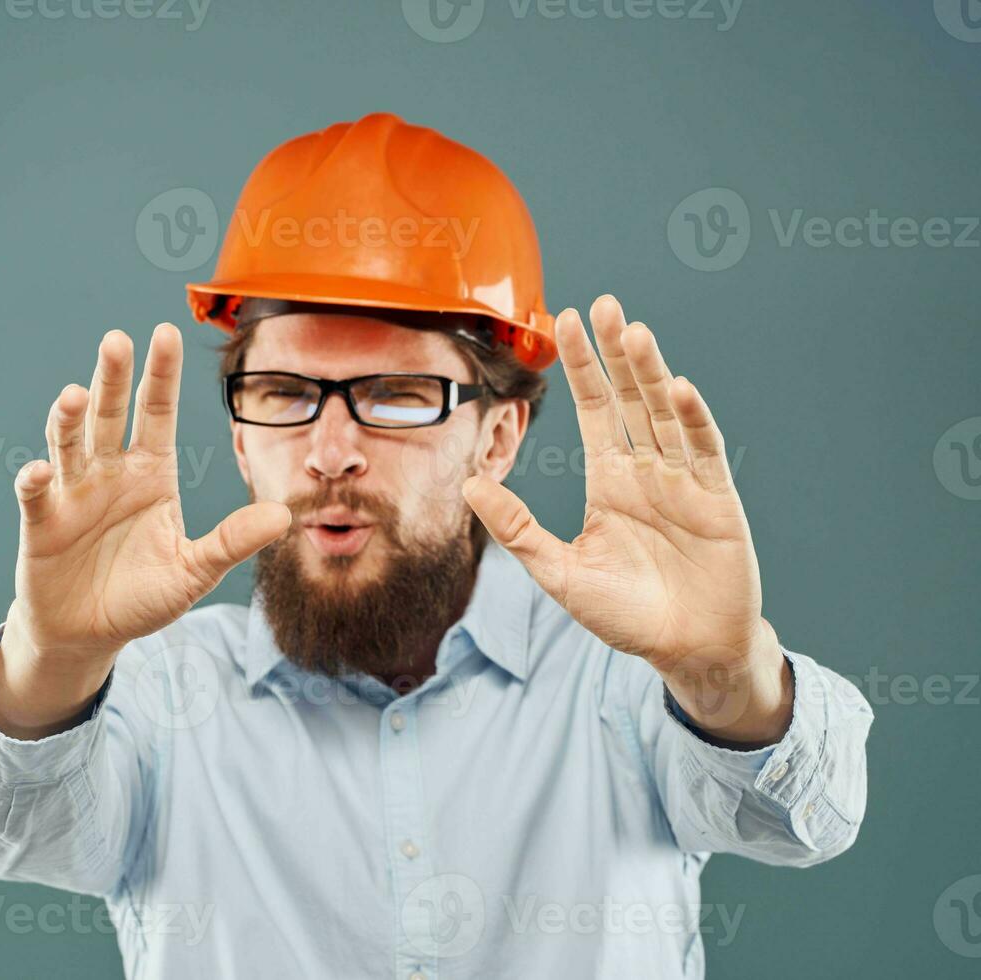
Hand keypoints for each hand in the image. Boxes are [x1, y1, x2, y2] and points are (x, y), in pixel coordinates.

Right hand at [0, 324, 289, 736]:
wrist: (88, 633)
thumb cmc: (141, 597)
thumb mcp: (193, 572)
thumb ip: (231, 542)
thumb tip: (284, 516)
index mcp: (151, 473)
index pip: (157, 412)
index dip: (161, 375)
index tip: (165, 331)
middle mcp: (110, 472)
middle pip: (111, 414)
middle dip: (113, 377)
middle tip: (117, 340)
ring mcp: (73, 493)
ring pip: (69, 443)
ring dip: (69, 419)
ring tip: (74, 395)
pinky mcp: (42, 524)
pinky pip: (37, 495)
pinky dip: (36, 481)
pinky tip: (41, 471)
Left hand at [463, 296, 789, 743]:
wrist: (687, 652)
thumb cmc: (627, 615)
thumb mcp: (559, 572)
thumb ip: (516, 529)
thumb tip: (469, 485)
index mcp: (610, 480)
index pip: (594, 410)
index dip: (582, 367)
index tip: (566, 321)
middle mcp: (647, 471)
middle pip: (630, 399)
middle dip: (615, 353)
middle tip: (602, 304)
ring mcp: (684, 483)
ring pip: (665, 415)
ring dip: (651, 373)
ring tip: (633, 332)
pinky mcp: (717, 503)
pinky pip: (703, 453)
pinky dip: (693, 421)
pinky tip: (678, 390)